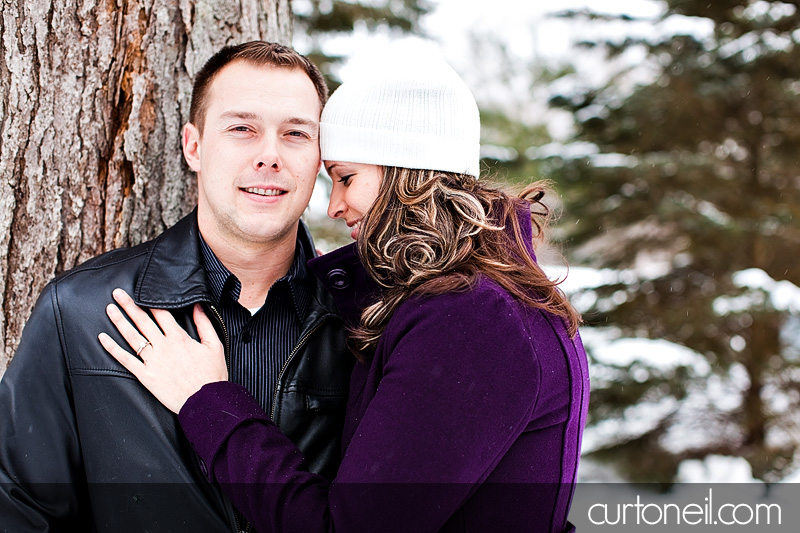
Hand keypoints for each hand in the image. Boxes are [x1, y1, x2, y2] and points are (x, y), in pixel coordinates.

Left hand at [98, 288, 227, 413]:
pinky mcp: (145, 376)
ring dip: (119, 321)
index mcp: (179, 338)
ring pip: (132, 337)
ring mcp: (152, 361)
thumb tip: (197, 306)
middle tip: (117, 293)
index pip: (161, 314)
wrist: (205, 401)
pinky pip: (125, 360)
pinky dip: (112, 348)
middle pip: (143, 321)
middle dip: (129, 305)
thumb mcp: (214, 345)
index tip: (141, 291)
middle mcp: (163, 346)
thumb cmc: (212, 375)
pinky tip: (103, 338)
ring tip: (109, 309)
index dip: (150, 302)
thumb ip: (204, 324)